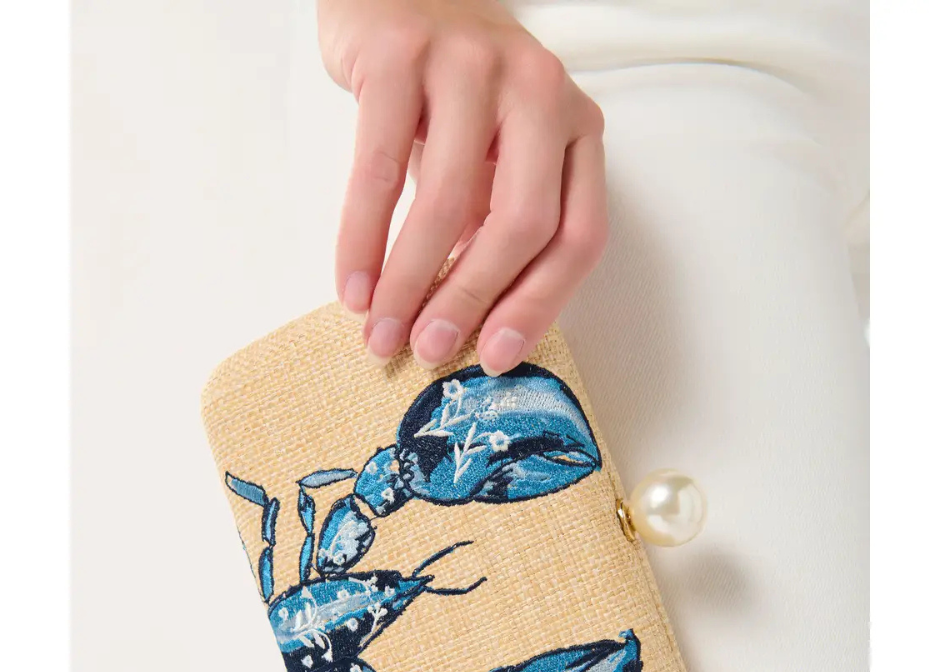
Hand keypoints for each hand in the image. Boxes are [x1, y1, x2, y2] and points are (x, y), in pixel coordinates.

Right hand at [317, 0, 607, 374]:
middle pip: (521, 223)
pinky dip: (362, 237)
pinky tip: (352, 284)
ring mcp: (471, 66)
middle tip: (428, 350)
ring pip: (447, 201)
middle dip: (470, 302)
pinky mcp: (400, 55)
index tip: (495, 358)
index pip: (577, 235)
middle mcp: (538, 91)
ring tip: (380, 332)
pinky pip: (378, 169)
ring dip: (409, 283)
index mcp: (575, 128)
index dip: (538, 306)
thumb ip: (497, 226)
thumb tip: (470, 327)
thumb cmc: (453, 97)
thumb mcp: (496, 159)